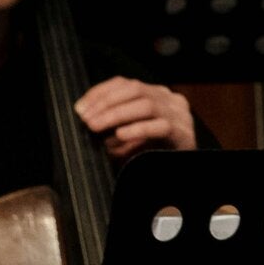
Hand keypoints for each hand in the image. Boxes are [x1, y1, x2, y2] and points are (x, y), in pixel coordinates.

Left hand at [75, 76, 196, 156]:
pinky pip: (160, 127)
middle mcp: (170, 100)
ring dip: (117, 115)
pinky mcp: (183, 134)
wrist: (172, 181)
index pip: (125, 84)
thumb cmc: (148, 157)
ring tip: (96, 127)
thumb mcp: (126, 135)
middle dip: (106, 103)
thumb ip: (112, 123)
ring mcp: (179, 115)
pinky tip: (121, 135)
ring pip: (147, 105)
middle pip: (135, 90)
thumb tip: (85, 114)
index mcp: (157, 95)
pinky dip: (138, 129)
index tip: (80, 107)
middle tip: (86, 119)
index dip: (100, 92)